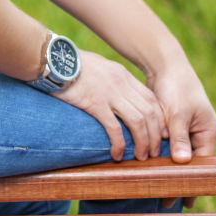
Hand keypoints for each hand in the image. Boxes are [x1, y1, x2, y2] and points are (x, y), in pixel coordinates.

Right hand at [54, 50, 169, 161]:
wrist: (55, 59)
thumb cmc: (74, 64)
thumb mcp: (101, 66)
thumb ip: (113, 79)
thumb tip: (119, 94)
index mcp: (123, 75)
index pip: (151, 99)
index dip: (159, 119)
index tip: (160, 134)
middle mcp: (121, 83)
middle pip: (149, 113)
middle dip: (154, 135)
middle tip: (153, 152)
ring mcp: (109, 93)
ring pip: (137, 122)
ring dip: (142, 142)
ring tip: (140, 156)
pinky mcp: (95, 103)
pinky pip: (114, 127)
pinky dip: (120, 144)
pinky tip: (117, 155)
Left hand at [147, 63, 215, 207]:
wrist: (164, 64)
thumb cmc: (175, 86)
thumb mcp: (178, 112)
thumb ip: (180, 137)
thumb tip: (182, 162)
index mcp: (208, 131)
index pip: (202, 164)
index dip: (191, 182)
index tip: (180, 200)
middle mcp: (200, 132)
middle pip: (191, 164)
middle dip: (180, 181)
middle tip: (167, 203)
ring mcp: (186, 129)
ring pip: (178, 157)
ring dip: (169, 171)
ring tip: (159, 192)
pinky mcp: (173, 125)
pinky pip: (168, 146)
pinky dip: (161, 158)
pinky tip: (152, 171)